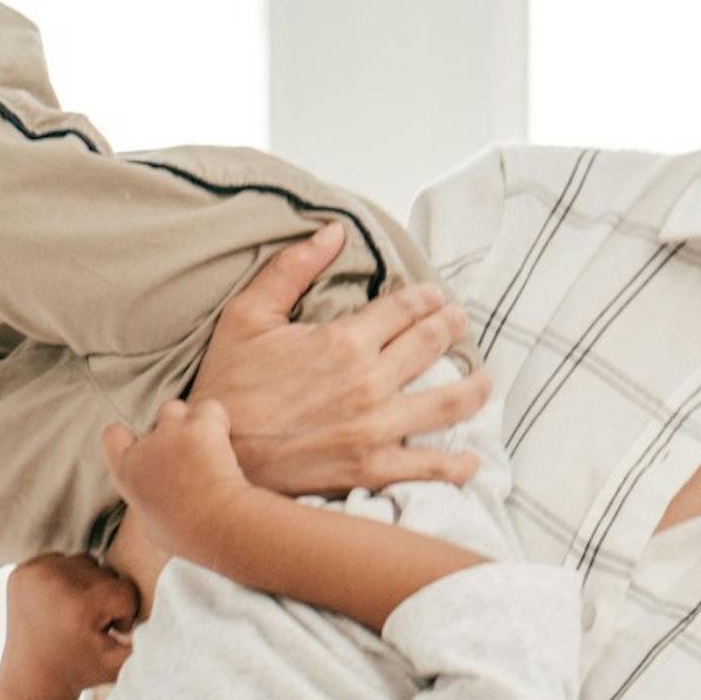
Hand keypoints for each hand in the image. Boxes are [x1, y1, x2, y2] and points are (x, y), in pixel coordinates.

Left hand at [0, 555, 139, 699]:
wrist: (32, 678)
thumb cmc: (83, 670)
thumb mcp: (121, 664)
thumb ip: (151, 643)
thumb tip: (184, 619)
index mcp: (77, 607)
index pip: (124, 592)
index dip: (122, 615)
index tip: (106, 634)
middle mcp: (52, 584)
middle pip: (104, 573)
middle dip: (104, 599)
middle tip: (88, 627)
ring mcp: (33, 574)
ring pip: (84, 563)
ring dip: (86, 586)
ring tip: (74, 614)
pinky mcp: (20, 570)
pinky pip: (60, 560)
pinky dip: (64, 579)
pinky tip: (57, 605)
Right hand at [97, 397, 264, 576]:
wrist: (219, 527)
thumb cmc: (188, 535)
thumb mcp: (152, 525)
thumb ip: (146, 500)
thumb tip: (153, 497)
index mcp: (127, 472)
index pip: (112, 436)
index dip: (129, 438)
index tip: (146, 449)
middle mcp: (146, 447)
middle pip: (154, 420)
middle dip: (171, 429)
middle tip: (191, 456)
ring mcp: (172, 433)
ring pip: (176, 407)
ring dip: (191, 420)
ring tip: (209, 446)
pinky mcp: (201, 427)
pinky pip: (210, 409)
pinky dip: (218, 420)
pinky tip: (224, 440)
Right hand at [187, 222, 489, 497]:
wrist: (215, 457)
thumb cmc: (226, 384)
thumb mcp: (247, 315)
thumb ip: (292, 268)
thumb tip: (334, 229)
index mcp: (345, 340)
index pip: (405, 308)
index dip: (425, 298)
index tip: (436, 296)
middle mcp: (370, 382)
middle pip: (430, 346)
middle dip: (451, 328)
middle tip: (460, 322)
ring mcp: (376, 428)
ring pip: (445, 403)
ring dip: (473, 388)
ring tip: (485, 381)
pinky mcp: (372, 469)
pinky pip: (428, 467)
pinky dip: (456, 465)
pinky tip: (471, 461)